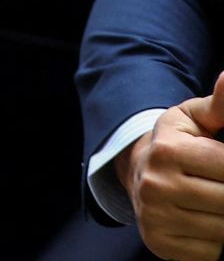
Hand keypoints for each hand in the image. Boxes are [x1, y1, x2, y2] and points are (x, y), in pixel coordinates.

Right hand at [121, 71, 223, 259]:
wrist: (136, 171)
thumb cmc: (177, 143)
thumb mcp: (194, 118)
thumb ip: (220, 105)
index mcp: (168, 151)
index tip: (222, 166)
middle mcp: (156, 185)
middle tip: (219, 181)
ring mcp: (156, 218)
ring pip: (222, 228)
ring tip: (213, 198)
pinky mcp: (159, 243)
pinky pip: (210, 250)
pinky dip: (214, 239)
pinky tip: (204, 219)